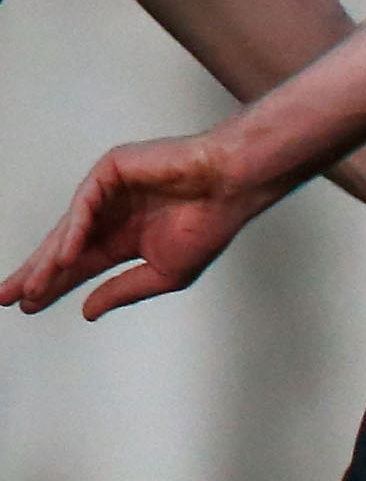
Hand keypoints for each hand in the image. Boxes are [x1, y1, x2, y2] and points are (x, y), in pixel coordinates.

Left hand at [1, 129, 279, 318]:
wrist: (229, 187)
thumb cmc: (208, 225)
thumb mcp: (164, 274)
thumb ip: (122, 291)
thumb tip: (87, 310)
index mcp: (123, 238)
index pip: (80, 265)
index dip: (55, 285)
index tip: (28, 304)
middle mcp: (108, 214)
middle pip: (63, 248)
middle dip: (37, 273)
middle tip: (9, 296)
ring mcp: (105, 191)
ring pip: (68, 229)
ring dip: (50, 260)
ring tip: (34, 285)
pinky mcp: (108, 171)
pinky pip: (84, 205)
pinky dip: (74, 232)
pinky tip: (65, 257)